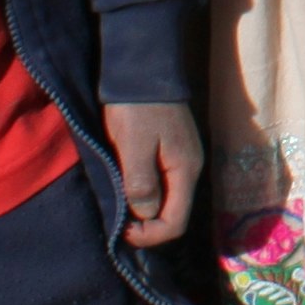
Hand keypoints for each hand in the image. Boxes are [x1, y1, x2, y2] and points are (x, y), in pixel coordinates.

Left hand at [106, 98, 203, 245]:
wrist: (142, 68)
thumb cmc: (137, 108)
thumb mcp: (134, 146)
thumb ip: (141, 183)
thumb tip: (144, 215)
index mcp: (185, 170)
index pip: (176, 223)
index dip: (149, 236)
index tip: (121, 231)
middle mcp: (189, 168)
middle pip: (173, 214)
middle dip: (146, 225)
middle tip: (115, 220)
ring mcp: (181, 158)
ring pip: (166, 199)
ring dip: (143, 209)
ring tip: (118, 204)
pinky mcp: (170, 150)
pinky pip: (161, 184)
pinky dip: (144, 194)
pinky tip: (126, 187)